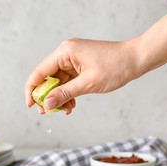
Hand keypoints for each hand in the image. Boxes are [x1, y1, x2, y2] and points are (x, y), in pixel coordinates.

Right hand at [24, 38, 140, 114]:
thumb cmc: (115, 67)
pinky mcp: (80, 66)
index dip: (32, 90)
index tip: (31, 106)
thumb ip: (65, 93)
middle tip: (48, 112)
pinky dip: (68, 94)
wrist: (136, 60)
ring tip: (65, 110)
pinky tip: (71, 105)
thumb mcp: (88, 84)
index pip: (40, 72)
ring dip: (59, 97)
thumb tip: (46, 104)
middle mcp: (66, 54)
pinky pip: (68, 82)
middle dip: (47, 96)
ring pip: (58, 82)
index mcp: (65, 52)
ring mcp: (73, 60)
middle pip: (47, 78)